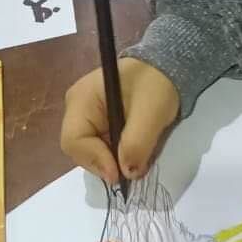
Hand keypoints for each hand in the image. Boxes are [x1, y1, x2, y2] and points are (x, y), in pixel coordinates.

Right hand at [61, 58, 179, 186]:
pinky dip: (116, 156)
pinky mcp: (98, 123)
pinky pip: (100, 147)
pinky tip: (132, 153)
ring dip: (112, 162)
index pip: (74, 140)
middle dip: (105, 164)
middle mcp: (76, 109)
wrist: (167, 67)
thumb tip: (127, 173)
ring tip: (135, 160)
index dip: (95, 161)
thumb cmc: (156, 83)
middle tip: (131, 169)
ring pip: (90, 152)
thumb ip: (136, 143)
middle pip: (80, 150)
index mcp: (81, 99)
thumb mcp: (151, 113)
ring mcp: (86, 116)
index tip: (120, 174)